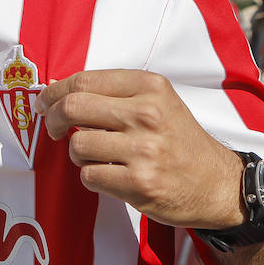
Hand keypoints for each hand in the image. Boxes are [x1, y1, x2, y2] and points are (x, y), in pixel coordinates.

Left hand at [36, 70, 244, 228]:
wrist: (218, 184)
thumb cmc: (179, 141)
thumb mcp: (158, 103)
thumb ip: (113, 93)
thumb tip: (56, 87)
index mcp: (150, 87)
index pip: (84, 81)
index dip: (55, 92)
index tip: (45, 102)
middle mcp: (147, 114)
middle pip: (73, 107)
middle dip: (54, 119)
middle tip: (55, 129)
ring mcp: (145, 150)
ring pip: (78, 145)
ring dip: (79, 153)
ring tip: (98, 156)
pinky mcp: (140, 183)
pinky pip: (89, 175)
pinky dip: (92, 176)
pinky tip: (111, 174)